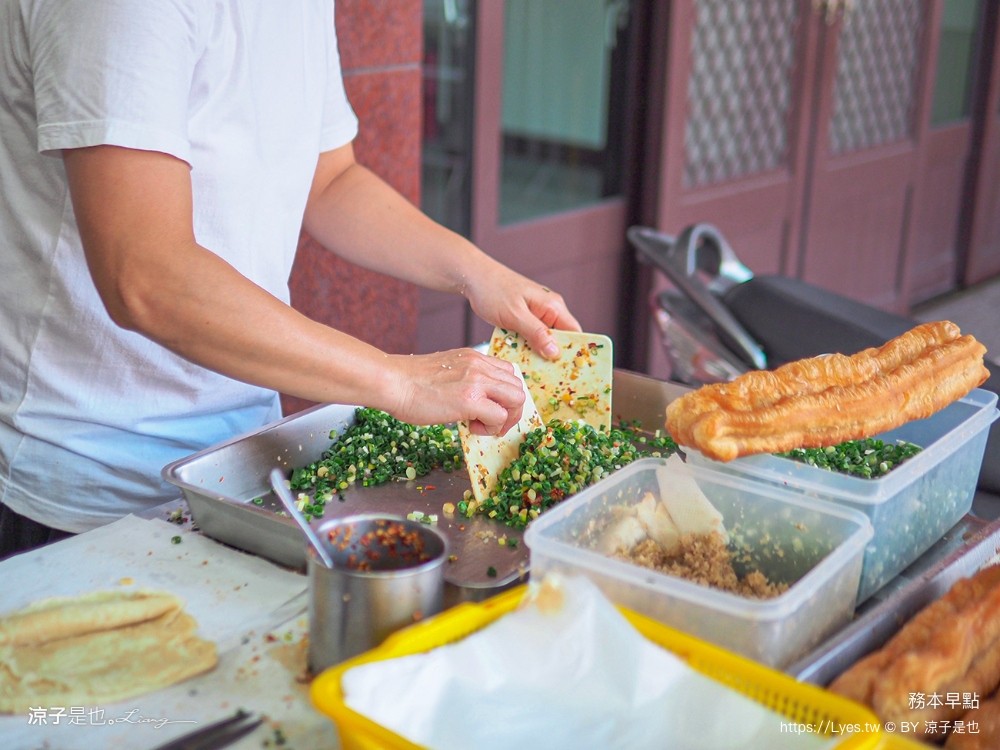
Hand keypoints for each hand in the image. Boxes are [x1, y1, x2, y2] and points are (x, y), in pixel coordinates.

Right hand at [382, 349, 525, 435]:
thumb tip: (476, 401)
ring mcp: (477, 381)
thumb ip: (465, 378)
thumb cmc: (410, 381)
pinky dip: (491, 428)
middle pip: (518, 387)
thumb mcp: (446, 369)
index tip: (492, 408)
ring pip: (516, 399)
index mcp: (475, 357)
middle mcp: (480, 365)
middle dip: (510, 410)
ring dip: (504, 418)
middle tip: (490, 422)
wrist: (392, 381)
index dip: (505, 395)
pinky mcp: (470, 400)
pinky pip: (499, 416)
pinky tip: (470, 426)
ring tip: (481, 425)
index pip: (509, 373)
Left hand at [462, 262, 581, 359]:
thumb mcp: (515, 315)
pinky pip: (531, 336)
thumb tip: (555, 353)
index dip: (574, 351)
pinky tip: (519, 357)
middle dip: (554, 356)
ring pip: (544, 339)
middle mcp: (549, 310)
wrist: (472, 277)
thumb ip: (536, 333)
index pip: (574, 332)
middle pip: (560, 339)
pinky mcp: (524, 318)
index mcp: (553, 306)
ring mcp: (536, 314)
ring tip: (533, 370)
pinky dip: (527, 346)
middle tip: (548, 376)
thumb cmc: (493, 290)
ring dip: (538, 353)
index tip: (570, 370)